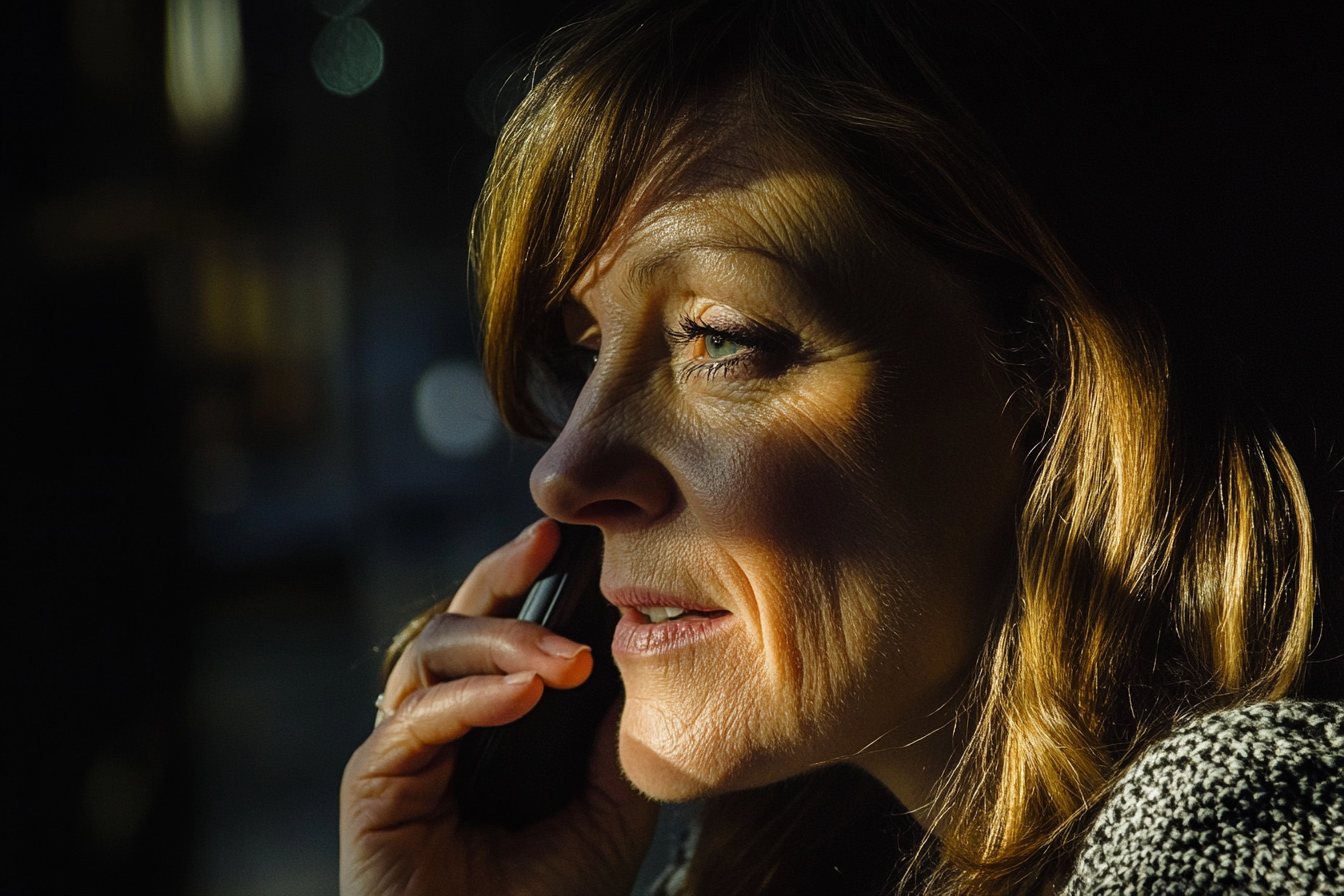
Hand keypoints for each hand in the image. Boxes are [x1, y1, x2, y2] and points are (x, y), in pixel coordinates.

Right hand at [340, 519, 657, 895]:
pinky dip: (471, 697)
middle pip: (460, 620)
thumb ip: (614, 735)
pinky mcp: (373, 783)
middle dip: (504, 575)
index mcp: (493, 721)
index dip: (532, 581)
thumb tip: (637, 654)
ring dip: (502, 642)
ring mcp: (407, 749)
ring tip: (561, 661)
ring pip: (434, 653)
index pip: (504, 631)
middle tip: (550, 545)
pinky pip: (417, 718)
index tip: (576, 540)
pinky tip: (523, 694)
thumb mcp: (609, 808)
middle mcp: (445, 724)